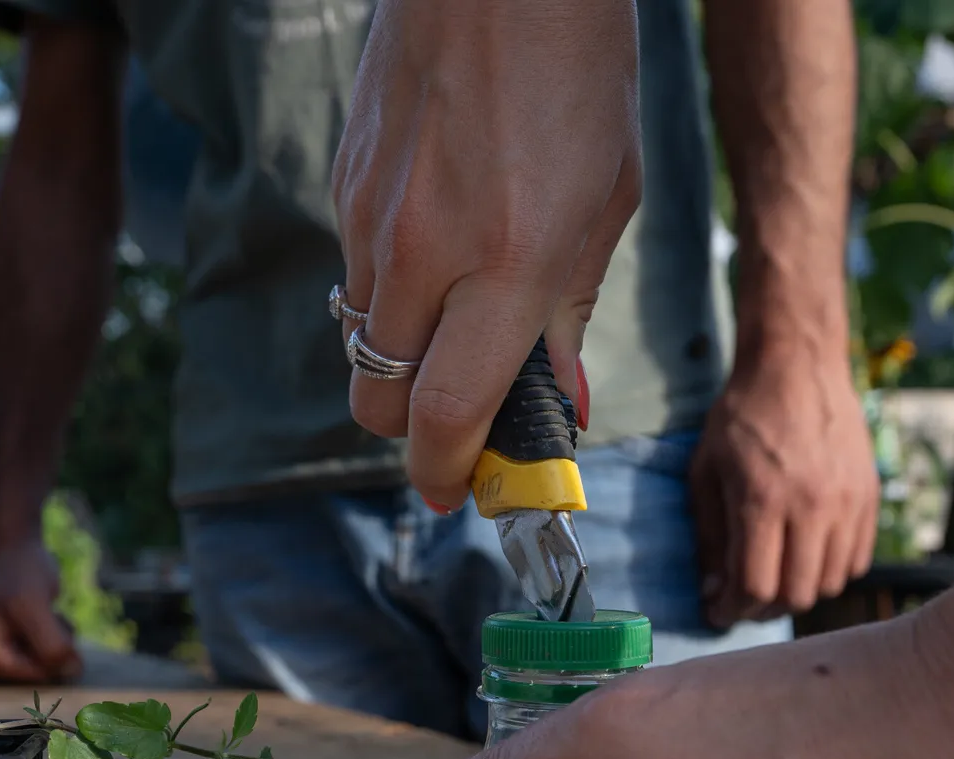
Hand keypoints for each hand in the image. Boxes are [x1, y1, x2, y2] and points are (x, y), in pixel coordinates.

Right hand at [0, 535, 82, 684]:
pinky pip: (55, 656)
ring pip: (54, 664)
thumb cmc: (19, 574)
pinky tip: (45, 615)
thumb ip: (52, 645)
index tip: (42, 617)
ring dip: (59, 637)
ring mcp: (4, 661)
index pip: (37, 674)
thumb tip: (73, 672)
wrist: (15, 549)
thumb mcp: (33, 607)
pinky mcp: (20, 652)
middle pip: (45, 672)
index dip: (54, 649)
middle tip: (43, 613)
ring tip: (43, 612)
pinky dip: (58, 635)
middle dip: (55, 643)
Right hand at [333, 0, 641, 509]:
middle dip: (415, 429)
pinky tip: (436, 243)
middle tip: (461, 414)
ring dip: (403, 359)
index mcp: (509, 262)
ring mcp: (370, 218)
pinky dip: (390, 292)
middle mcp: (424, 252)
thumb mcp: (609, 199)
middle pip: (379, 402)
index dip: (445, 473)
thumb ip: (569, 312)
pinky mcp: (343, 184)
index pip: (446, 413)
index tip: (458, 493)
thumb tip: (561, 403)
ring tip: (457, 317)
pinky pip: (355, 275)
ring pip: (361, 342)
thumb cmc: (578, 71)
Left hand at [690, 350, 878, 627]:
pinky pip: (857, 560)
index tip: (718, 611)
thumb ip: (710, 537)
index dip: (732, 611)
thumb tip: (715, 591)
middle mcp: (812, 507)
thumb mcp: (705, 473)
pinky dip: (830, 572)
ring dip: (798, 592)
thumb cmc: (740, 419)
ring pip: (830, 584)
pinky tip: (806, 559)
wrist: (796, 368)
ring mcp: (848, 502)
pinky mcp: (869, 496)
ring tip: (774, 580)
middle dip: (762, 610)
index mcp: (763, 501)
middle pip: (796, 595)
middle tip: (744, 601)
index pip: (755, 587)